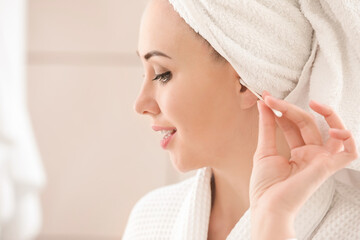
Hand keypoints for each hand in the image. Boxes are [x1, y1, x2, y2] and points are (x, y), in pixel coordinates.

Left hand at [250, 91, 358, 238]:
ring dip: (323, 114)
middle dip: (288, 108)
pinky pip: (349, 152)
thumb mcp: (264, 150)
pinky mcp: (327, 168)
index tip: (265, 98)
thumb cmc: (265, 185)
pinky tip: (332, 128)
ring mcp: (320, 160)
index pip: (292, 124)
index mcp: (297, 152)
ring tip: (309, 102)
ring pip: (328, 130)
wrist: (267, 206)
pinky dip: (346, 138)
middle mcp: (311, 155)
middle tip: (270, 99)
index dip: (280, 110)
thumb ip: (266, 127)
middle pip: (306, 123)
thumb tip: (263, 103)